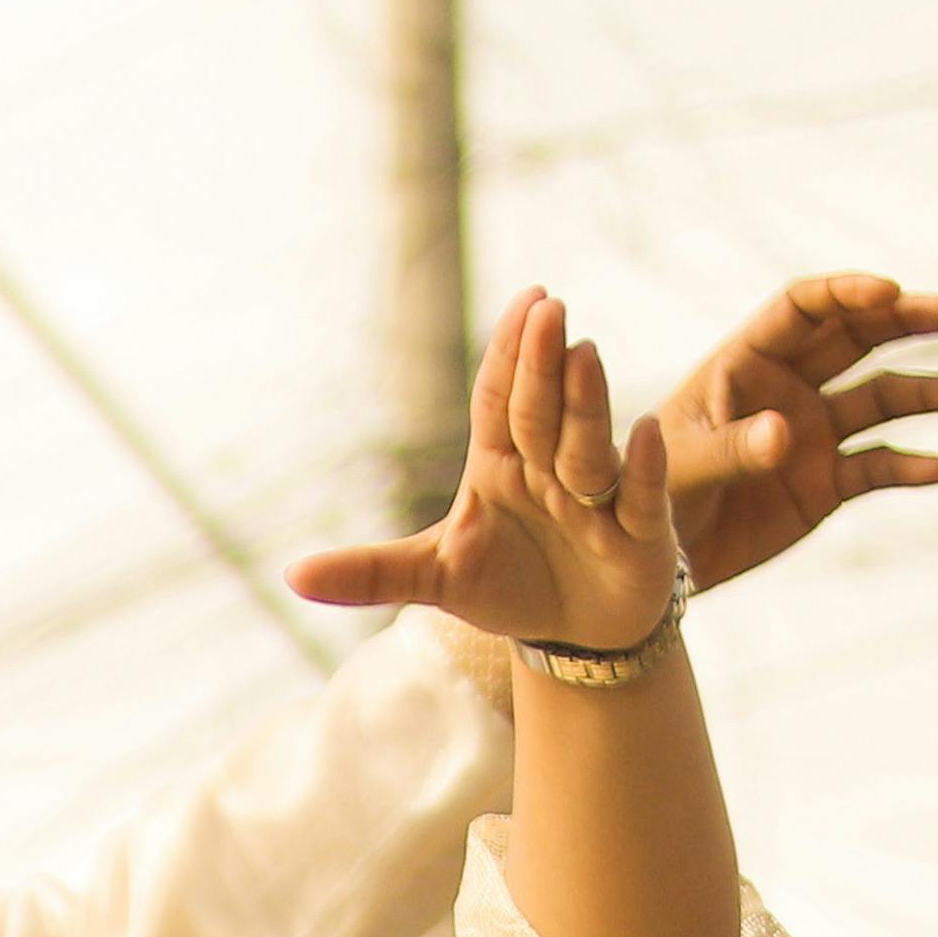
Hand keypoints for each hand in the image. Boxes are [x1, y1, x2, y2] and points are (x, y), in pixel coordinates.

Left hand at [290, 290, 680, 650]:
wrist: (572, 634)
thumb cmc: (508, 585)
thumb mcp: (432, 579)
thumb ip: (369, 573)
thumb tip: (292, 577)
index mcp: (500, 465)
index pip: (499, 402)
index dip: (506, 356)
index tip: (524, 301)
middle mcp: (552, 470)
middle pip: (542, 412)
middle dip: (541, 364)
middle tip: (545, 306)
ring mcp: (599, 499)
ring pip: (589, 446)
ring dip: (585, 402)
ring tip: (581, 352)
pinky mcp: (637, 536)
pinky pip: (642, 498)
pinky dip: (646, 469)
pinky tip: (644, 432)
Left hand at [656, 274, 937, 594]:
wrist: (648, 563)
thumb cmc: (646, 498)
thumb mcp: (679, 469)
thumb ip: (733, 447)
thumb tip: (786, 431)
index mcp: (744, 364)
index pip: (802, 309)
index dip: (846, 292)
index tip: (889, 290)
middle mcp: (788, 388)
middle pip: (858, 337)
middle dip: (907, 319)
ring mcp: (813, 433)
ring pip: (883, 398)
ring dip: (929, 392)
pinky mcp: (828, 483)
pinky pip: (878, 468)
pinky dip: (908, 467)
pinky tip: (937, 469)